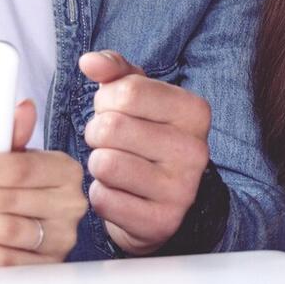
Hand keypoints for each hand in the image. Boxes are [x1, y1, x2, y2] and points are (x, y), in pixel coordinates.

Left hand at [0, 99, 89, 266]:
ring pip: (5, 232)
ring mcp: (61, 239)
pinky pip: (3, 260)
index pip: (18, 169)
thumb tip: (22, 108)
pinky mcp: (46, 266)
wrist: (44, 221)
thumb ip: (15, 136)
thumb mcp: (22, 157)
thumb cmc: (26, 185)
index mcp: (65, 170)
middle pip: (7, 201)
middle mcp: (69, 205)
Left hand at [78, 50, 211, 254]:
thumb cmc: (146, 139)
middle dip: (96, 133)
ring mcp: (182, 189)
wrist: (165, 201)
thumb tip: (89, 61)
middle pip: (111, 128)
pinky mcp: (161, 221)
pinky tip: (118, 193)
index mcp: (194, 112)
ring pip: (105, 164)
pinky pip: (104, 199)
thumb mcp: (138, 98)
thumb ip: (115, 70)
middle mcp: (195, 150)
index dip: (106, 100)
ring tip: (113, 166)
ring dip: (97, 165)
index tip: (112, 111)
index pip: (128, 91)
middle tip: (107, 142)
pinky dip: (100, 195)